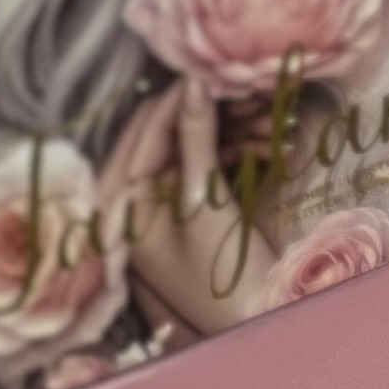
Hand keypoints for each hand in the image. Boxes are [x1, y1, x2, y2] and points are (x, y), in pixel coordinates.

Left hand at [115, 79, 283, 337]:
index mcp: (120, 207)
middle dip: (204, 111)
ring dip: (227, 130)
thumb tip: (192, 83)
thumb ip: (195, 138)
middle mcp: (133, 207)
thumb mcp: (206, 200)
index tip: (213, 67)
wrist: (255, 321)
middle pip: (163, 137)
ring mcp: (162, 210)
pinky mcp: (189, 214)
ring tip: (267, 116)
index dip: (178, 97)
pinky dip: (233, 152)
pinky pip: (204, 168)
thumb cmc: (222, 272)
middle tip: (245, 89)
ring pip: (189, 150)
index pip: (144, 133)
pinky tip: (266, 142)